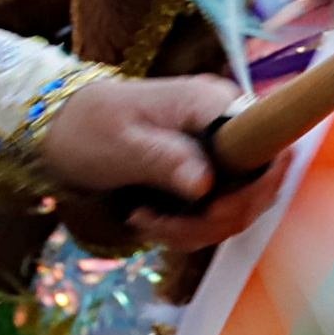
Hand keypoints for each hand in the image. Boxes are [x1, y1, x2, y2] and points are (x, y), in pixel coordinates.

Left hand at [43, 73, 279, 254]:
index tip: (213, 210)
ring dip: (194, 229)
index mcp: (214, 105)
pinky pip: (215, 216)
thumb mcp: (120, 143)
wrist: (60, 131)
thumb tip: (206, 183)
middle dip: (214, 219)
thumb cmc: (88, 126)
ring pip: (237, 209)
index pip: (273, 147)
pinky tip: (147, 220)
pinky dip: (186, 230)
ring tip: (144, 220)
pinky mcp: (208, 178)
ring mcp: (220, 155)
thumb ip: (165, 160)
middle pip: (258, 188)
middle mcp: (228, 128)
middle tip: (160, 225)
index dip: (256, 187)